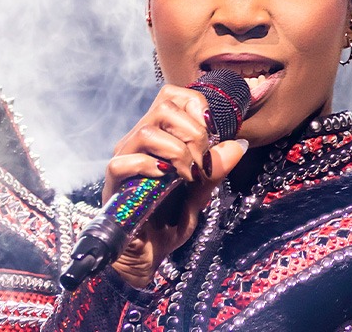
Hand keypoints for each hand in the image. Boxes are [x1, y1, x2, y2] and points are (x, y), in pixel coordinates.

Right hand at [103, 84, 249, 287]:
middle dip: (193, 132)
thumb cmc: (169, 219)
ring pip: (146, 132)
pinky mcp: (113, 183)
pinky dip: (150, 168)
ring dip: (177, 152)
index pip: (172, 96)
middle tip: (202, 162)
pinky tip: (163, 181)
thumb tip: (238, 144)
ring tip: (187, 175)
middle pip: (163, 107)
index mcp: (160, 136)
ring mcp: (125, 160)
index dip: (195, 105)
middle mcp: (139, 142)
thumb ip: (215, 169)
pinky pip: (124, 162)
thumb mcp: (200, 193)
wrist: (148, 254)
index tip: (212, 132)